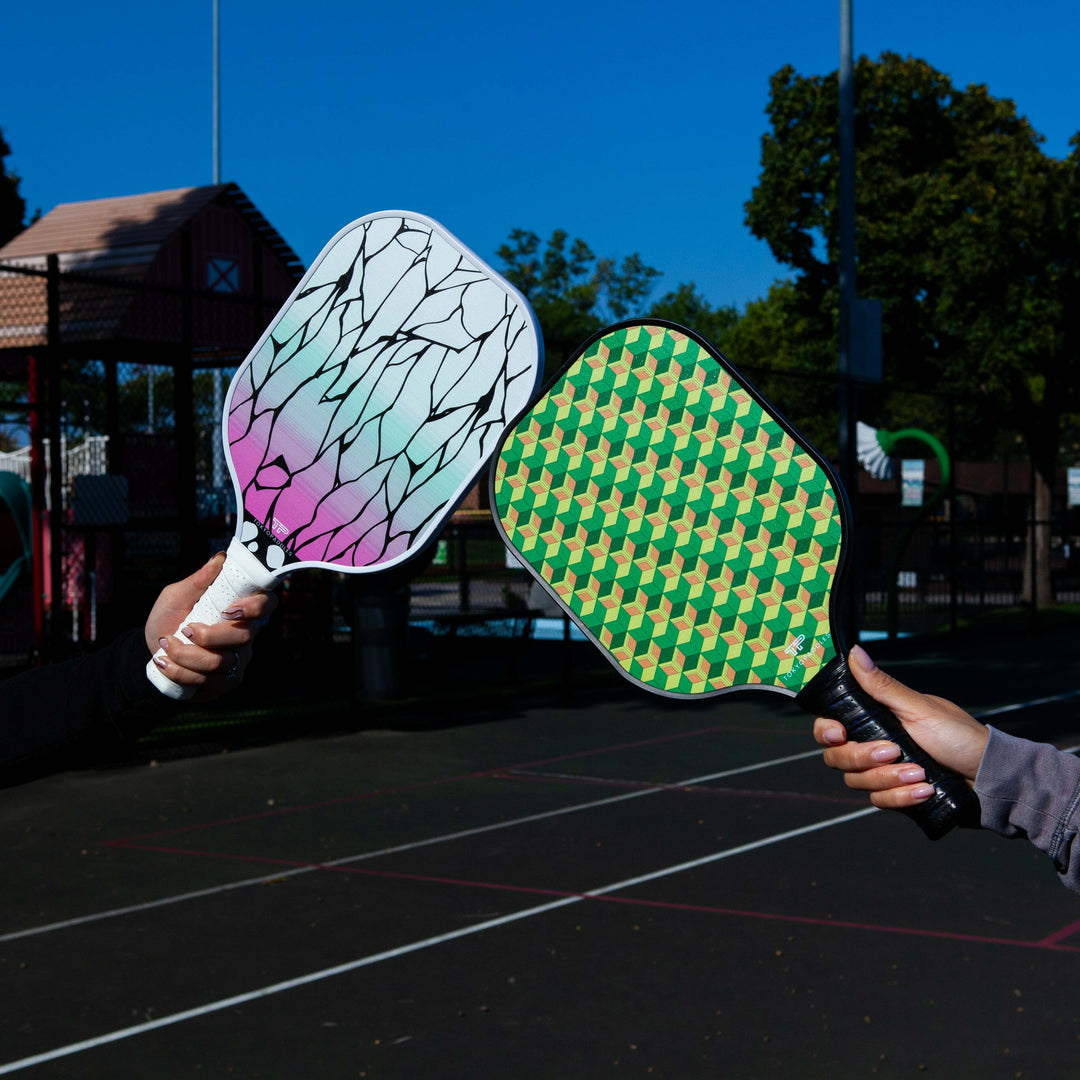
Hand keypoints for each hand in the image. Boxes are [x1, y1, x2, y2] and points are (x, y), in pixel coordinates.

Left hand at [145, 552, 277, 700]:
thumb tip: (220, 559)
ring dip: (185, 656)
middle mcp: (246, 636)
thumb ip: (198, 581)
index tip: (229, 609)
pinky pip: (207, 683)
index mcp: (241, 610)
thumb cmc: (169, 617)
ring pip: (220, 663)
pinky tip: (165, 664)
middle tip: (183, 629)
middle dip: (206, 636)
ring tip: (165, 647)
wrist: (154, 650)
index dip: (256, 607)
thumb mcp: (176, 596)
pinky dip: (180, 673)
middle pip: (242, 637)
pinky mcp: (225, 683)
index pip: (267, 605)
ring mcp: (237, 662)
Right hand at [813, 645, 988, 810]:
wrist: (989, 776)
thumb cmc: (959, 736)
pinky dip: (901, 797)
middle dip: (863, 758)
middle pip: (836, 757)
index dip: (826, 732)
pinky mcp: (895, 796)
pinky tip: (924, 791)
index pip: (829, 727)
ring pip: (857, 782)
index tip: (839, 734)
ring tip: (921, 773)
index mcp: (872, 719)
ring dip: (888, 779)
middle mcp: (871, 745)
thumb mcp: (919, 708)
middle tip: (895, 752)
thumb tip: (855, 651)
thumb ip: (882, 686)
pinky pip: (880, 801)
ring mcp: (882, 772)